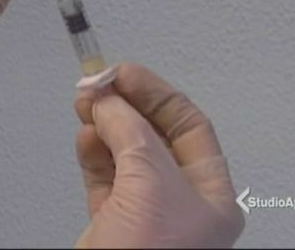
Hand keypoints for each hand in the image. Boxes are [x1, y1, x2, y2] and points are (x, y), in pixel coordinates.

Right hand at [74, 63, 244, 247]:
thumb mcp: (150, 184)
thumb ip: (129, 133)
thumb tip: (109, 100)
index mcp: (209, 195)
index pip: (188, 125)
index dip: (156, 93)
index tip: (124, 72)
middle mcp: (179, 201)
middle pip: (153, 136)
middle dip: (125, 106)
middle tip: (98, 83)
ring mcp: (144, 212)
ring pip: (123, 152)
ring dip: (104, 125)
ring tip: (86, 104)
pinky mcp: (112, 222)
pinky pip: (103, 174)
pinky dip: (92, 150)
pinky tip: (85, 133)